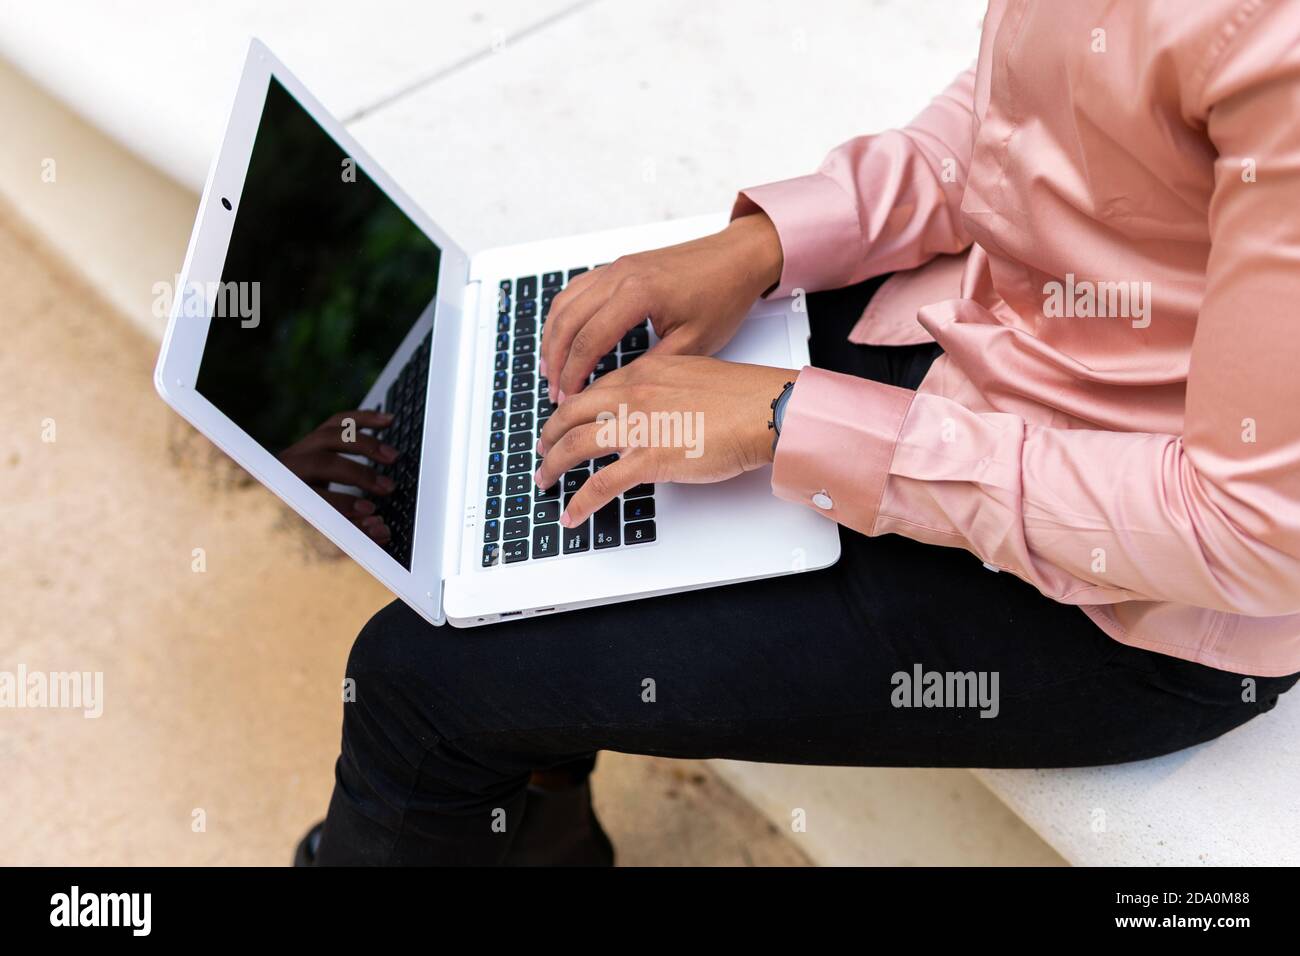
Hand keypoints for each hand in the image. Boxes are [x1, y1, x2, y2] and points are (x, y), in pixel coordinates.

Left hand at [278, 409, 398, 543]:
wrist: (281, 500)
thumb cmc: (305, 518)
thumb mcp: (321, 532)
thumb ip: (350, 531)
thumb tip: (378, 529)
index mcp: (285, 494)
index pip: (313, 498)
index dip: (343, 504)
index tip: (370, 511)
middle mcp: (288, 468)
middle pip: (323, 463)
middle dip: (359, 474)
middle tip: (387, 487)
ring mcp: (299, 449)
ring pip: (330, 436)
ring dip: (366, 445)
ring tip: (393, 456)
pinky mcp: (313, 438)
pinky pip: (339, 422)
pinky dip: (364, 419)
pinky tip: (386, 421)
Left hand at [535, 354, 796, 526]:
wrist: (765, 409)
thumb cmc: (743, 396)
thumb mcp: (693, 374)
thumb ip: (666, 387)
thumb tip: (656, 407)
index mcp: (645, 371)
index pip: (595, 389)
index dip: (573, 408)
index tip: (565, 420)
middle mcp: (633, 394)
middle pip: (573, 413)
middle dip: (550, 433)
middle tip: (543, 449)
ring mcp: (638, 427)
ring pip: (576, 445)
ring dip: (554, 464)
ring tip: (546, 479)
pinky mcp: (649, 459)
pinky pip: (601, 484)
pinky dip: (580, 501)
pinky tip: (572, 513)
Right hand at [540, 212, 782, 404]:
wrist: (737, 257)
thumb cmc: (722, 295)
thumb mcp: (693, 343)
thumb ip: (652, 366)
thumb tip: (617, 390)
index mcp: (638, 294)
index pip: (588, 341)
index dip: (573, 375)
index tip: (568, 400)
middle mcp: (620, 275)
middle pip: (567, 322)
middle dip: (555, 360)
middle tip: (555, 391)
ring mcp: (616, 267)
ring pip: (565, 302)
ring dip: (553, 337)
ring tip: (552, 369)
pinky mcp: (619, 266)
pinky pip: (576, 289)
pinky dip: (563, 315)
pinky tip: (564, 336)